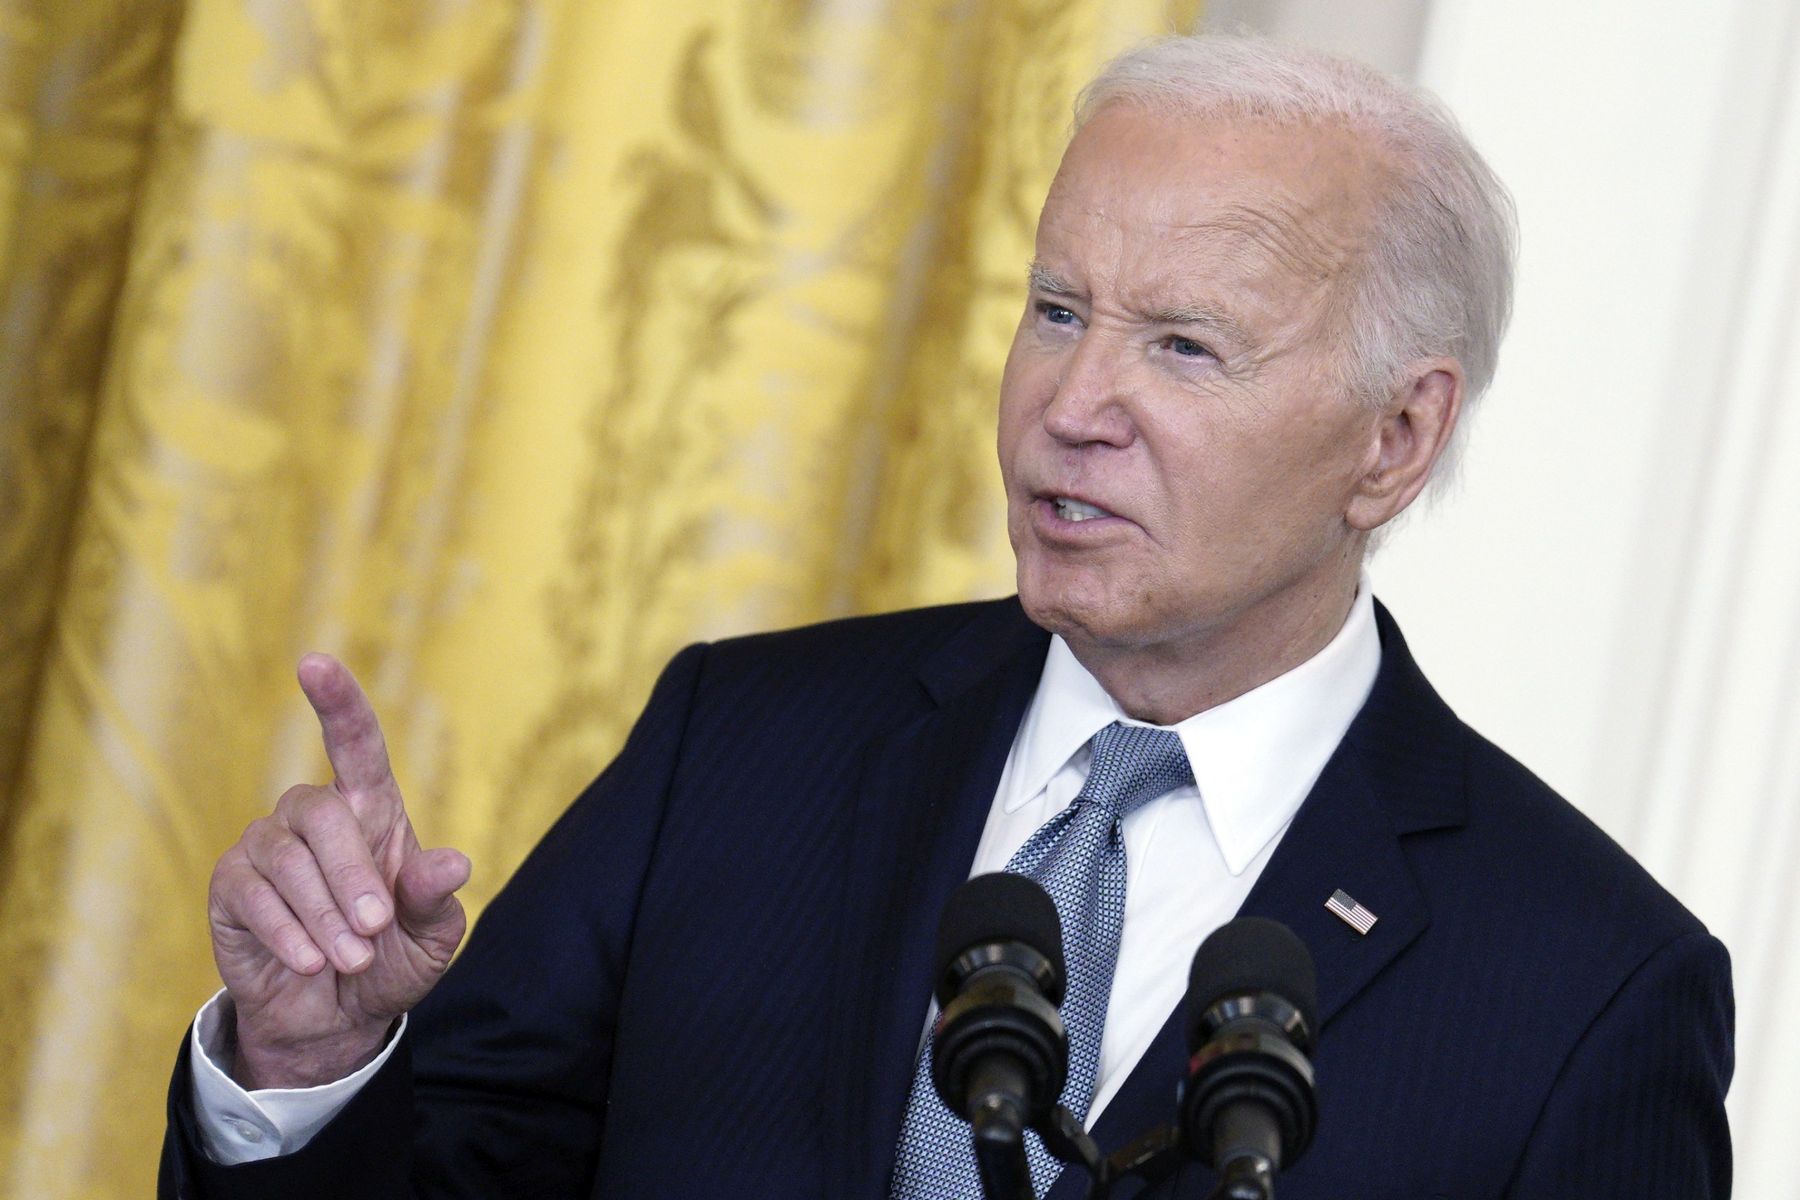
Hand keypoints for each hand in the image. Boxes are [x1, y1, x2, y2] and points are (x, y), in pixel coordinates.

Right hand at [208, 653, 470, 1088]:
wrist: (337, 1018)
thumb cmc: (390, 960)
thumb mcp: (430, 938)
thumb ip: (436, 899)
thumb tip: (454, 862)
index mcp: (371, 810)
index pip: (354, 742)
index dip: (337, 701)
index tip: (314, 663)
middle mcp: (314, 815)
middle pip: (322, 813)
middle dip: (352, 876)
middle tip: (373, 932)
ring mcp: (267, 847)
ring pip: (288, 860)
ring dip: (324, 916)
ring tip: (350, 960)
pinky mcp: (231, 887)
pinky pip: (252, 895)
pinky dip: (288, 933)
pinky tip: (310, 962)